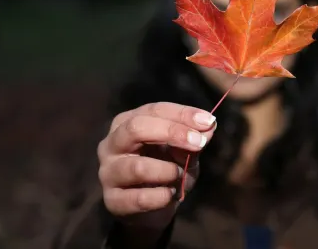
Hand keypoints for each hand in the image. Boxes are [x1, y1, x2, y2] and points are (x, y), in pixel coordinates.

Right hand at [97, 102, 215, 233]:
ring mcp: (108, 173)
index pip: (153, 110)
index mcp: (127, 123)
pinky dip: (162, 196)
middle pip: (136, 128)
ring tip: (179, 175)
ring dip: (168, 171)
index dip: (182, 114)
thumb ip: (194, 138)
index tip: (208, 121)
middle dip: (172, 133)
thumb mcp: (183, 152)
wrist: (151, 208)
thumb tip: (209, 125)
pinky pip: (139, 198)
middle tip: (199, 143)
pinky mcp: (112, 201)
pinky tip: (171, 195)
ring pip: (138, 167)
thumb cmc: (165, 170)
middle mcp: (111, 144)